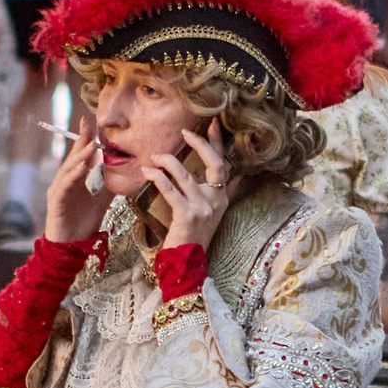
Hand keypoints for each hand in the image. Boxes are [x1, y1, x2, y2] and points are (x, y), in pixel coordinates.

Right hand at [42, 123, 106, 242]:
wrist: (70, 247)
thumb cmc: (82, 224)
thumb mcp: (102, 201)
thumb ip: (110, 185)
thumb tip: (127, 173)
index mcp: (75, 179)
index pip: (81, 155)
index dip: (86, 138)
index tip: (93, 122)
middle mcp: (65, 181)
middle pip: (74, 157)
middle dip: (81, 140)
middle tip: (88, 123)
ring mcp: (58, 190)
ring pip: (69, 169)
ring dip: (80, 156)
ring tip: (91, 145)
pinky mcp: (56, 202)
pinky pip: (65, 185)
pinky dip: (73, 176)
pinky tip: (82, 168)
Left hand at [148, 122, 232, 250]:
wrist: (188, 263)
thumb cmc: (195, 236)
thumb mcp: (214, 213)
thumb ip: (228, 193)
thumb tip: (239, 175)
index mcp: (222, 197)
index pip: (223, 164)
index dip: (217, 143)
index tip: (211, 124)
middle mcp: (216, 200)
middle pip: (213, 163)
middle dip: (200, 143)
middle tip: (185, 132)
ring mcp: (202, 207)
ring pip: (185, 174)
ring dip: (167, 162)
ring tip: (155, 157)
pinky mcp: (186, 215)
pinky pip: (170, 189)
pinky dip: (158, 177)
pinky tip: (148, 171)